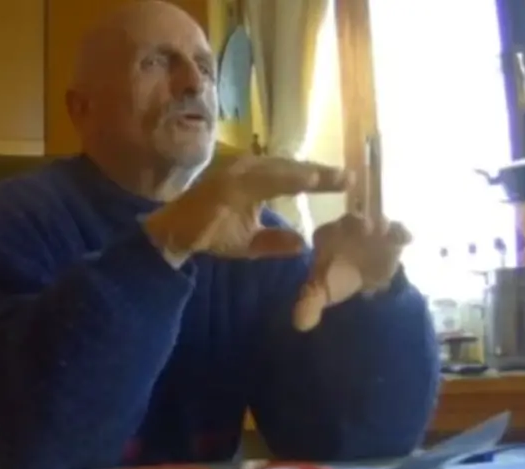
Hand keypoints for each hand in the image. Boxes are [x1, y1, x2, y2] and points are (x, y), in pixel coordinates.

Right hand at [142, 156, 347, 264]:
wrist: (174, 237)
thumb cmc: (209, 234)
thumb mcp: (250, 243)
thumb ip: (276, 241)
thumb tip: (303, 244)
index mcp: (253, 180)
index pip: (291, 176)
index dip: (319, 178)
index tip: (347, 181)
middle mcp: (246, 170)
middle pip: (290, 168)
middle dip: (320, 173)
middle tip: (350, 177)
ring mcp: (236, 175)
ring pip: (279, 170)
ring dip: (307, 173)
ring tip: (334, 178)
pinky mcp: (227, 185)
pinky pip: (261, 180)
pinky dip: (285, 179)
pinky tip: (307, 181)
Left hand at [292, 211, 411, 331]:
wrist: (359, 278)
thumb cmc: (335, 279)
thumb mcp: (320, 292)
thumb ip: (310, 302)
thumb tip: (300, 324)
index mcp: (327, 238)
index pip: (326, 232)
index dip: (329, 234)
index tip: (331, 238)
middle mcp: (349, 228)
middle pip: (352, 221)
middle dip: (358, 222)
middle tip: (365, 229)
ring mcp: (372, 230)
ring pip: (377, 222)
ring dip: (381, 224)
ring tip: (384, 232)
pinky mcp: (391, 237)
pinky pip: (398, 231)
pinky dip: (402, 232)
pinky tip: (406, 239)